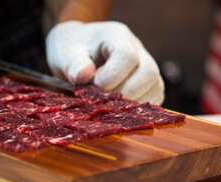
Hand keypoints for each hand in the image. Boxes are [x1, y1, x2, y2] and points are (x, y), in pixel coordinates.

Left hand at [46, 21, 164, 104]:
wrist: (76, 51)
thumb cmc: (71, 50)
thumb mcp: (65, 53)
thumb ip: (73, 63)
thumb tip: (85, 75)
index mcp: (117, 35)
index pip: (127, 56)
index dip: (111, 76)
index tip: (93, 84)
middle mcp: (137, 49)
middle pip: (149, 73)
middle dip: (124, 93)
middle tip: (101, 99)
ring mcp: (145, 65)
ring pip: (155, 87)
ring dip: (132, 103)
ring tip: (107, 103)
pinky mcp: (147, 83)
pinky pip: (153, 98)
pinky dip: (137, 108)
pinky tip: (116, 107)